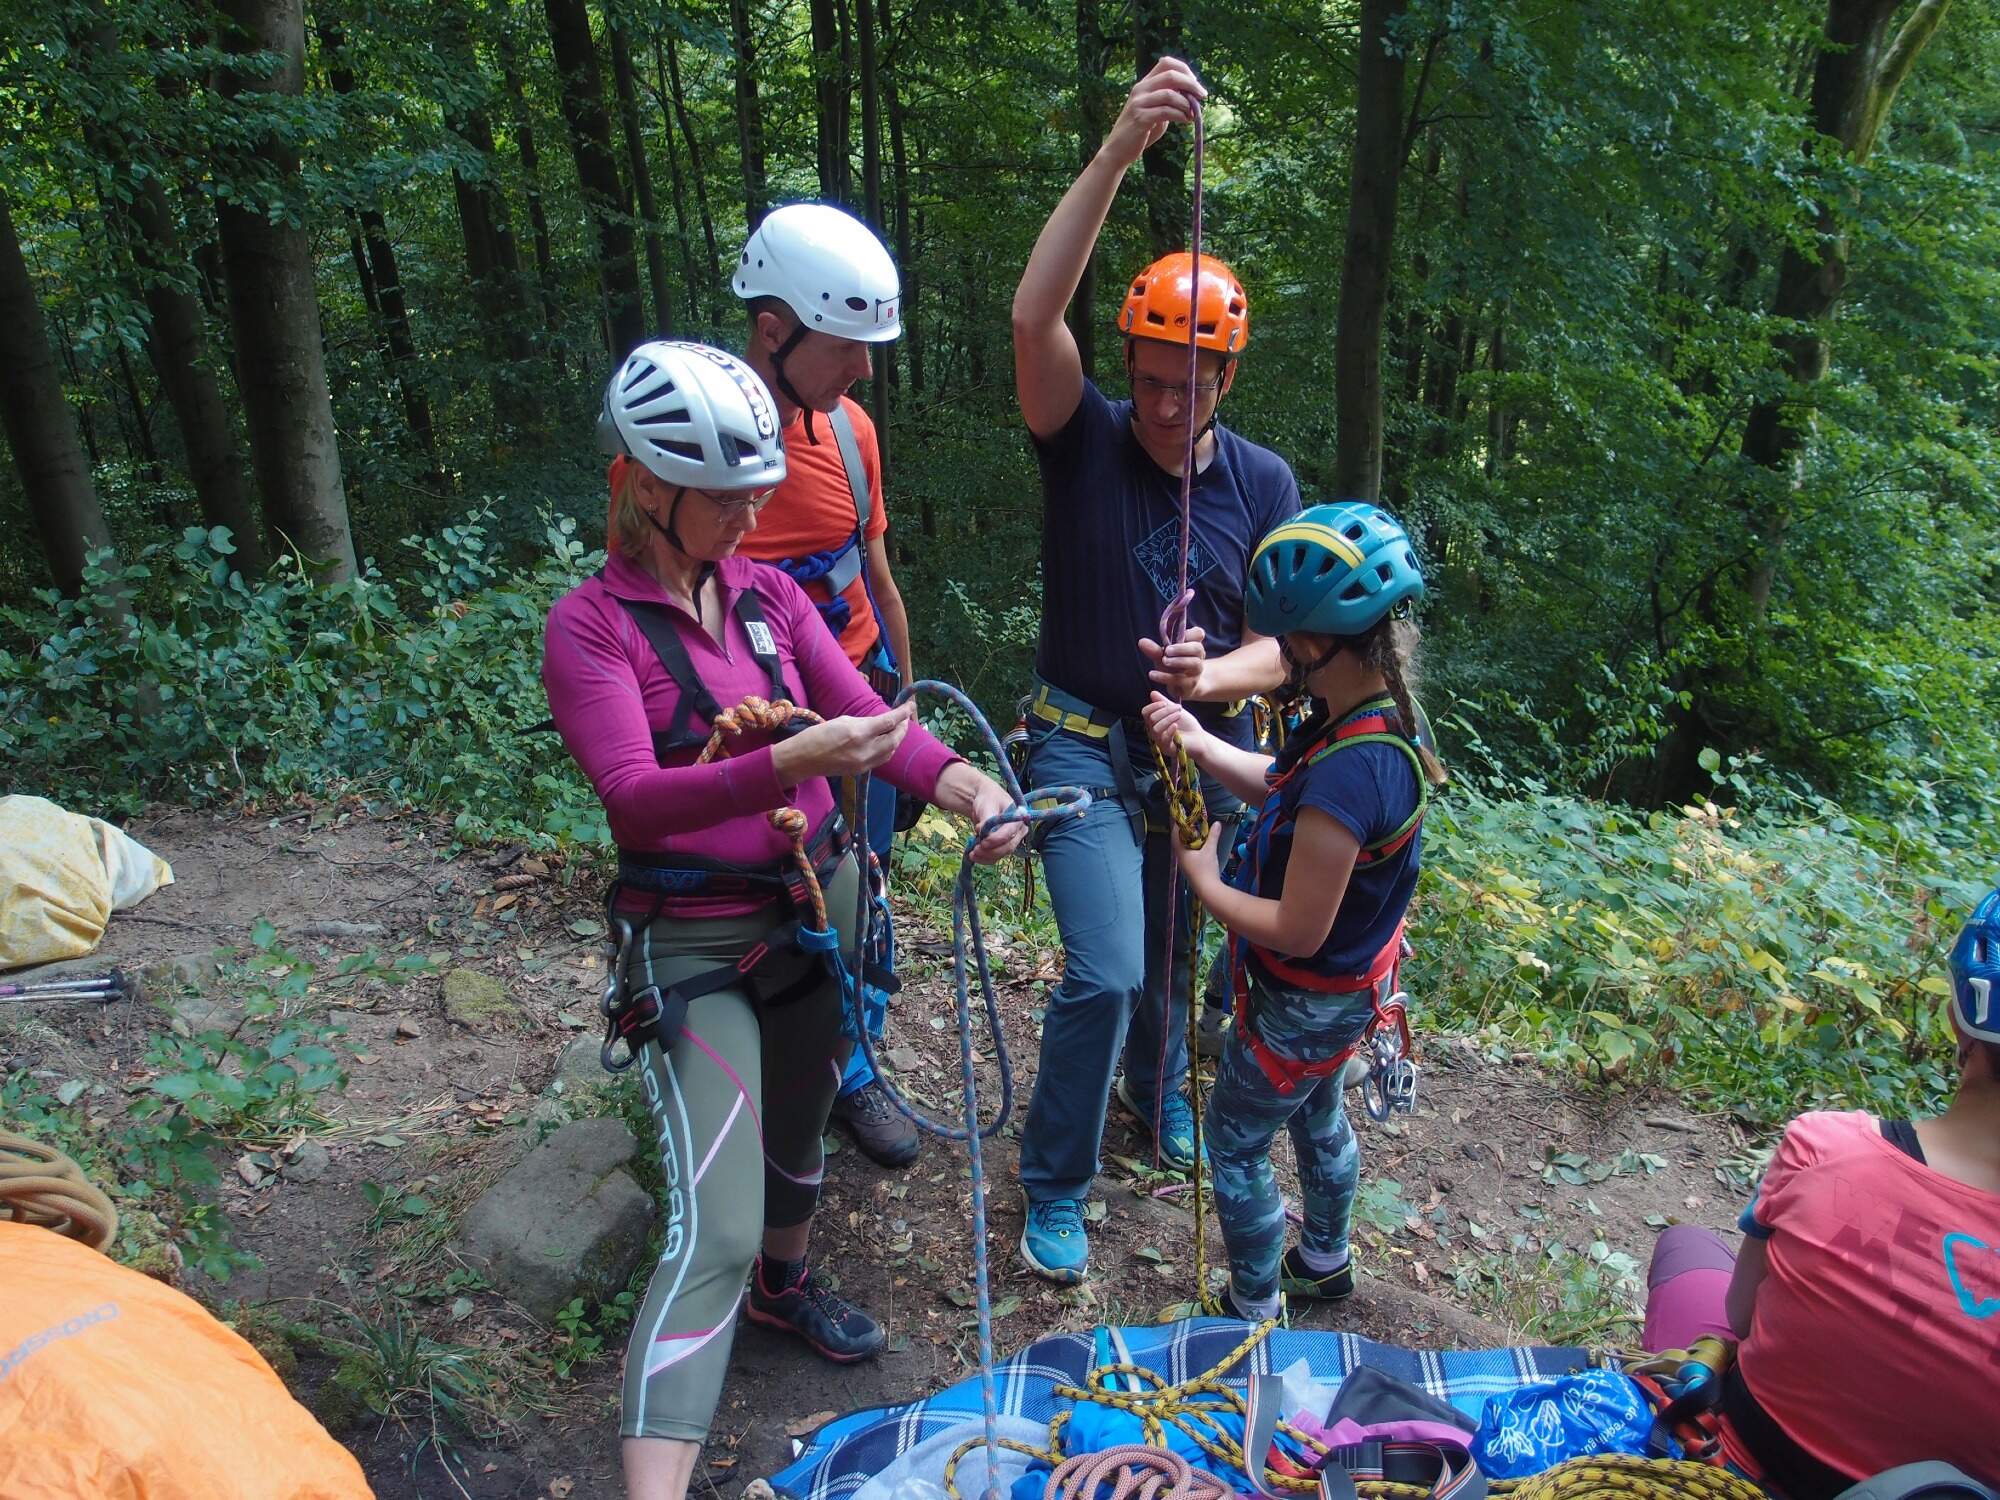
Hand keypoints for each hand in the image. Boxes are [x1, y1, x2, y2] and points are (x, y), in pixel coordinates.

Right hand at [771, 702, 914, 783]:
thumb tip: (881, 722)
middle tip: (905, 718)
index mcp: (859, 733)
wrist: (803, 759)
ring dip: (897, 739)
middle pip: (895, 739)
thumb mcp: (843, 721)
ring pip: (891, 751)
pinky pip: (881, 760)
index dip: (902, 713)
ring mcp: (864, 764)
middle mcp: (865, 750)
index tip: (910, 705)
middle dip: (903, 727)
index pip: (889, 722)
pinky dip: (888, 749)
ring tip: (898, 728)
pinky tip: (886, 742)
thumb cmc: (819, 735)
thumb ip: (865, 722)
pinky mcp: (861, 771)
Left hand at [967, 777, 1026, 864]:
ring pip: (1001, 854)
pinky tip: (974, 856)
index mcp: (1019, 818)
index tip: (982, 842)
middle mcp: (1019, 831)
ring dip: (986, 856)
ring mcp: (1013, 840)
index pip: (1009, 833)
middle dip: (991, 851)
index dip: (996, 840)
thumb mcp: (987, 805)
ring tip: (971, 854)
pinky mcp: (1004, 847)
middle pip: (1008, 847)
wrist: (986, 802)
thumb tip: (982, 831)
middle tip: (975, 851)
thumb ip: (987, 818)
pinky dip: (984, 858)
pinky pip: (996, 857)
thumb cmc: (989, 800)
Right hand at [1103, 57, 1204, 168]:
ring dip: (1186, 104)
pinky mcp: (1140, 118)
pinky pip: (1165, 111)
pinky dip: (1180, 115)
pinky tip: (1186, 121)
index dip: (1185, 70)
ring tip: (1193, 114)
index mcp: (1145, 84)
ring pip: (1170, 94)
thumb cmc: (1140, 132)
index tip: (1196, 84)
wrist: (1118, 150)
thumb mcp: (1156, 111)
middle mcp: (1140, 89)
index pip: (1166, 62)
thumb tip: (1193, 96)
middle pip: (1171, 75)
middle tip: (1202, 96)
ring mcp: (1139, 103)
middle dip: (1191, 84)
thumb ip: (1169, 101)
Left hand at [1140, 626, 1205, 699]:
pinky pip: (1180, 680)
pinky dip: (1165, 676)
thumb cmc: (1173, 666)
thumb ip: (1154, 649)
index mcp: (1193, 645)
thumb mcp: (1163, 656)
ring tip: (1164, 661)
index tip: (1176, 636)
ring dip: (1178, 661)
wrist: (1183, 688)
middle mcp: (1198, 657)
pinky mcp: (1190, 684)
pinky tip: (1152, 674)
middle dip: (1182, 648)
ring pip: (1194, 663)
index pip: (1199, 633)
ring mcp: (1196, 671)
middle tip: (1167, 650)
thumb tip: (1141, 641)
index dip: (1190, 633)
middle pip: (1197, 648)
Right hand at [1141, 691, 1206, 761]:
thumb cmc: (1188, 725)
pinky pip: (1163, 739)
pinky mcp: (1167, 749)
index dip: (1153, 706)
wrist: (1200, 738)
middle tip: (1178, 708)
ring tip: (1179, 715)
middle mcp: (1154, 733)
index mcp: (1155, 723)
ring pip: (1156, 728)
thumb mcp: (1176, 711)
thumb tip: (1152, 692)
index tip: (1165, 702)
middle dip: (1165, 711)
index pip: (1145, 713)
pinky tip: (1176, 725)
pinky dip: (1169, 730)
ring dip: (1168, 719)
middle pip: (1151, 719)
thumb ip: (1164, 703)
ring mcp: (1160, 742)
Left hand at [1172, 821, 1223, 891]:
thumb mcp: (1210, 850)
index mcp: (1180, 851)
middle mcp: (1179, 856)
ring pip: (1183, 847)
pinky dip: (1192, 846)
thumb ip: (1213, 836)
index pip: (1175, 834)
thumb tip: (1217, 823)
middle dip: (1184, 830)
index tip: (1182, 815)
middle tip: (1190, 821)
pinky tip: (1199, 845)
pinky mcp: (1189, 867)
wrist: (1207, 889)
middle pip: (1178, 840)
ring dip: (1188, 838)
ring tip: (1195, 831)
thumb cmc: (1206, 869)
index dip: (1178, 824)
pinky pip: (1187, 852)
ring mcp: (1184, 863)